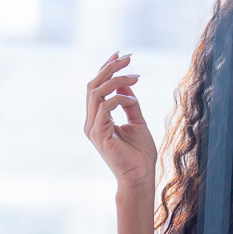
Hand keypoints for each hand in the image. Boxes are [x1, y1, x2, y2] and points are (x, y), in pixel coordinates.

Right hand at [84, 52, 157, 188]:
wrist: (140, 177)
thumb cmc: (140, 154)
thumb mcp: (137, 122)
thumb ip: (129, 104)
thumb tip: (126, 84)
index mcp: (97, 118)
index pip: (96, 87)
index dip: (106, 68)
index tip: (121, 56)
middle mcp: (91, 122)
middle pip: (93, 85)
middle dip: (110, 68)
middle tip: (129, 58)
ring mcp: (93, 128)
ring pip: (96, 93)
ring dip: (116, 80)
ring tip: (135, 76)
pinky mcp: (99, 135)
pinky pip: (105, 108)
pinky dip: (119, 99)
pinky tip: (134, 101)